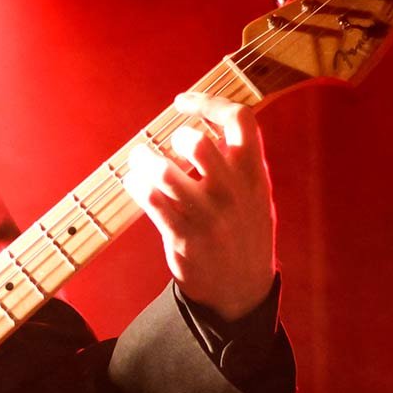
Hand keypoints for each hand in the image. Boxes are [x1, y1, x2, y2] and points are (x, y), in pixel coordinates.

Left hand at [123, 92, 276, 321]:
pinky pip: (151, 201)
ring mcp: (208, 216)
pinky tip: (135, 183)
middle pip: (199, 144)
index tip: (184, 102)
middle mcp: (233, 193)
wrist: (242, 291)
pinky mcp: (184, 238)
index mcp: (255, 175)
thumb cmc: (244, 232)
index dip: (209, 101)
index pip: (240, 120)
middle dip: (178, 136)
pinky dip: (136, 185)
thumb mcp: (257, 194)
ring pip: (166, 173)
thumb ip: (240, 161)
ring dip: (145, 160)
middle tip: (170, 144)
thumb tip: (209, 122)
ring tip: (140, 160)